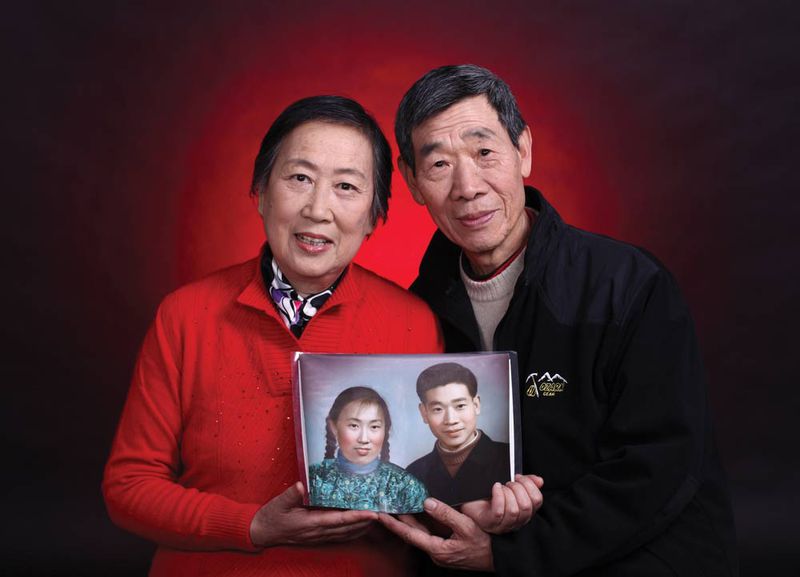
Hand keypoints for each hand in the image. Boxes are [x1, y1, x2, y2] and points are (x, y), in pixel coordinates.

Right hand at [250, 482, 376, 546]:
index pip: (338, 520)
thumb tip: (301, 485)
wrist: (262, 533)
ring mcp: (317, 536)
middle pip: (346, 529)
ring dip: (360, 528)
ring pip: (344, 534)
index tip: (370, 513)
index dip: (356, 517)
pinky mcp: (316, 537)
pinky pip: (338, 536)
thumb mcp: (278, 503)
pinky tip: (358, 528)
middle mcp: (317, 532)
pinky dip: (351, 532)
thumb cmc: (271, 517)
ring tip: (375, 520)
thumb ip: (291, 495)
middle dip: (364, 522)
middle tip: (381, 513)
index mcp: (310, 523)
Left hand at [379, 498, 492, 571]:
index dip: (394, 524)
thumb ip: (445, 514)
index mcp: (437, 549)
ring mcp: (439, 551)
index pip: (410, 535)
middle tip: (383, 509)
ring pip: (418, 535)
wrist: (495, 557)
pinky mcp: (444, 549)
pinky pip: (426, 535)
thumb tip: (427, 502)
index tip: (381, 515)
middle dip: (397, 522)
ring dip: (407, 523)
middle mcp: (435, 552)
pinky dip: (418, 525)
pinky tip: (416, 516)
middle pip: (411, 535)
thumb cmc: (483, 544)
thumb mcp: (465, 526)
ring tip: (395, 509)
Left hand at [461, 474, 543, 533]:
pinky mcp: (489, 523)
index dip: (530, 485)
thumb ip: (526, 483)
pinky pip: (499, 511)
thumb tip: (539, 480)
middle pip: (526, 506)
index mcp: (524, 512)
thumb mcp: (510, 486)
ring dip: (507, 493)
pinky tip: (495, 487)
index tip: (518, 477)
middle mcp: (516, 521)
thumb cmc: (490, 494)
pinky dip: (498, 495)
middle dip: (517, 488)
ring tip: (500, 486)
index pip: (537, 501)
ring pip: (513, 510)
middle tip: (508, 482)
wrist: (470, 500)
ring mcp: (503, 524)